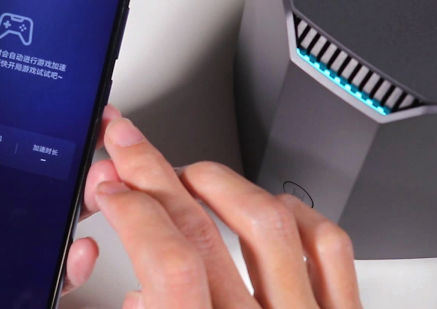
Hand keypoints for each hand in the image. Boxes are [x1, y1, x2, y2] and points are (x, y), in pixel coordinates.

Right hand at [87, 118, 361, 308]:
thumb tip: (136, 294)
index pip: (167, 261)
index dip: (131, 209)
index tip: (109, 186)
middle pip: (202, 230)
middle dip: (152, 173)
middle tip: (127, 143)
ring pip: (266, 223)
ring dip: (216, 182)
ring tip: (186, 171)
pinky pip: (327, 247)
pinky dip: (293, 210)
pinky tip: (265, 201)